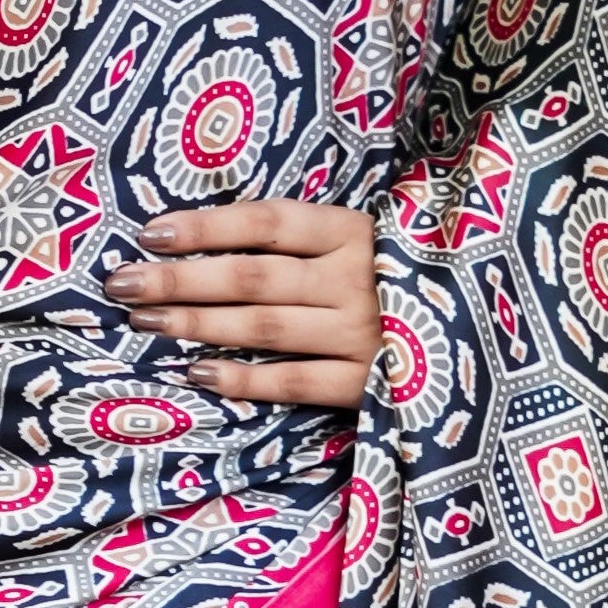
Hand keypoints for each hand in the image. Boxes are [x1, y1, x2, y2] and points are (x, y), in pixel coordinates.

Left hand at [109, 196, 382, 405]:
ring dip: (198, 325)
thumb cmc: (403, 279)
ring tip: (146, 321)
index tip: (150, 233)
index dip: (206, 226)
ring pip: (265, 328)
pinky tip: (197, 375)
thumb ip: (305, 238)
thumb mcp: (365, 240)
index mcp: (357, 232)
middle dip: (180, 280)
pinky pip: (295, 383)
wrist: (485, 337)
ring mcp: (366, 333)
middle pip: (253, 277)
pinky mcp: (372, 385)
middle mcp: (360, 279)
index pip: (268, 223)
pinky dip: (244, 379)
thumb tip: (210, 238)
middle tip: (122, 283)